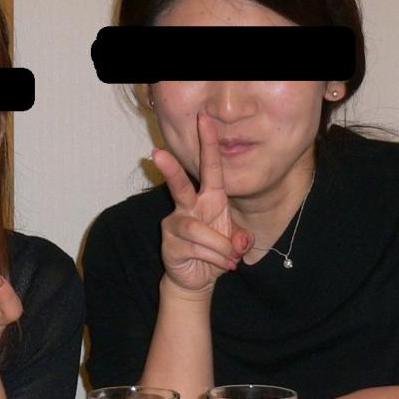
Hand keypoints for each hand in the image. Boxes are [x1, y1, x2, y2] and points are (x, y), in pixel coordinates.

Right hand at [155, 114, 250, 293]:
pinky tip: (220, 266)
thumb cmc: (216, 251)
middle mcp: (189, 206)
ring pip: (197, 229)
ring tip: (230, 260)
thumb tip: (238, 242)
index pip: (210, 168)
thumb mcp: (236, 243)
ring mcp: (176, 224)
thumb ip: (241, 239)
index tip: (204, 119)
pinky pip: (196, 249)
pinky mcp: (170, 244)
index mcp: (209, 198)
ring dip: (219, 247)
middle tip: (157, 153)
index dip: (208, 143)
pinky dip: (215, 259)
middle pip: (179, 186)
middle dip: (170, 170)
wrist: (198, 279)